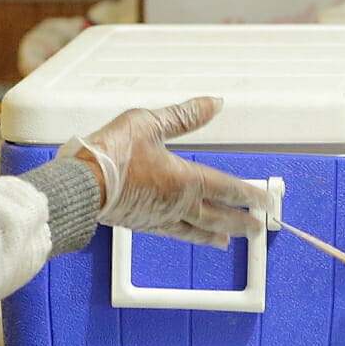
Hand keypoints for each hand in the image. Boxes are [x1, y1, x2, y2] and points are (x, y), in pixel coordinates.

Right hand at [62, 97, 265, 247]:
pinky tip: (187, 236)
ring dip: (215, 235)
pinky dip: (188, 237)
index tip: (266, 202)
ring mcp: (159, 217)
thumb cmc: (110, 154)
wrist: (79, 184)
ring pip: (196, 230)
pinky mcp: (141, 224)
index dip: (250, 195)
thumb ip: (185, 116)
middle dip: (240, 222)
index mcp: (184, 179)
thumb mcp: (149, 123)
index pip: (227, 189)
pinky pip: (173, 233)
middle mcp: (177, 204)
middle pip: (218, 216)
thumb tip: (213, 103)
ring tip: (226, 242)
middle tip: (257, 228)